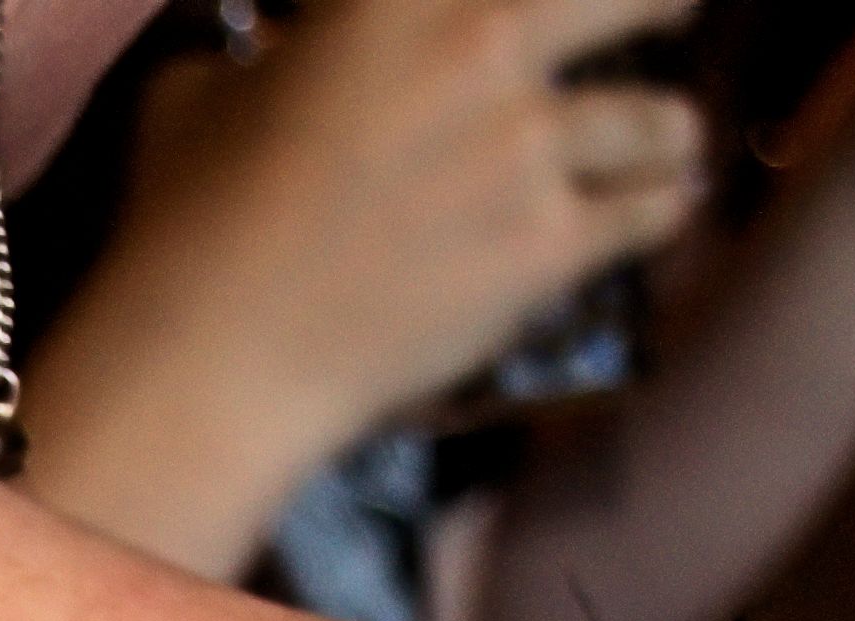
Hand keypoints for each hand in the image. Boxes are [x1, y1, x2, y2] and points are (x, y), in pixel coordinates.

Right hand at [117, 0, 709, 434]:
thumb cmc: (186, 219)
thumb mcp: (201, 92)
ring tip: (662, 141)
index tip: (554, 10)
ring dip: (664, 131)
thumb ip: (272, 53)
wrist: (217, 351)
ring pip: (663, 118)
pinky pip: (653, 212)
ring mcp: (525, 149)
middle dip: (662, 2)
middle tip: (668, 10)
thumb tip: (278, 56)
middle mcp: (480, 47)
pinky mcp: (550, 244)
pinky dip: (660, 208)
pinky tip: (659, 204)